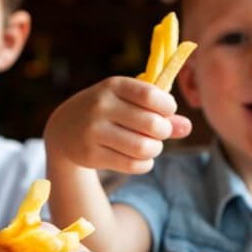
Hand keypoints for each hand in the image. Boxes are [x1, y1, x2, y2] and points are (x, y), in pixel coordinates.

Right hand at [44, 76, 191, 173]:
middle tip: (160, 133)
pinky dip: (145, 164)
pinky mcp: (90, 155)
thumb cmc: (107, 111)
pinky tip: (141, 158)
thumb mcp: (129, 102)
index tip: (167, 112)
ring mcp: (94, 132)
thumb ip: (160, 112)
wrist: (64, 128)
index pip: (152, 96)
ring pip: (144, 148)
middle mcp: (101, 106)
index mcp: (113, 86)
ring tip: (150, 146)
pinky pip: (132, 165)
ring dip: (155, 150)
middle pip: (152, 125)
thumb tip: (187, 127)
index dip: (168, 107)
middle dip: (164, 132)